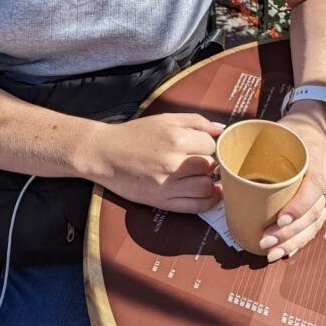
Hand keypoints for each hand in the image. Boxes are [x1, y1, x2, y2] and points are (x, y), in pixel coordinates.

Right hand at [87, 113, 224, 212]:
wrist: (105, 154)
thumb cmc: (134, 135)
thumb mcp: (164, 119)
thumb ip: (195, 121)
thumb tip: (221, 128)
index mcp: (175, 138)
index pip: (210, 144)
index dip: (208, 145)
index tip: (201, 146)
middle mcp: (173, 162)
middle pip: (210, 166)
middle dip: (210, 163)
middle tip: (202, 162)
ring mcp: (168, 184)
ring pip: (206, 187)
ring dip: (209, 183)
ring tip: (203, 177)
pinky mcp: (162, 201)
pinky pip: (194, 206)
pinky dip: (207, 202)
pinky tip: (209, 195)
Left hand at [257, 107, 325, 261]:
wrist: (315, 128)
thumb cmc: (292, 131)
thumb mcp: (280, 131)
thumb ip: (258, 145)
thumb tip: (221, 159)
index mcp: (317, 162)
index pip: (312, 189)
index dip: (298, 207)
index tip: (280, 220)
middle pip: (312, 214)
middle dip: (289, 233)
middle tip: (266, 242)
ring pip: (314, 225)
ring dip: (293, 242)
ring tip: (272, 253)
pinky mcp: (322, 203)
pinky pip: (314, 226)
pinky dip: (300, 241)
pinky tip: (286, 252)